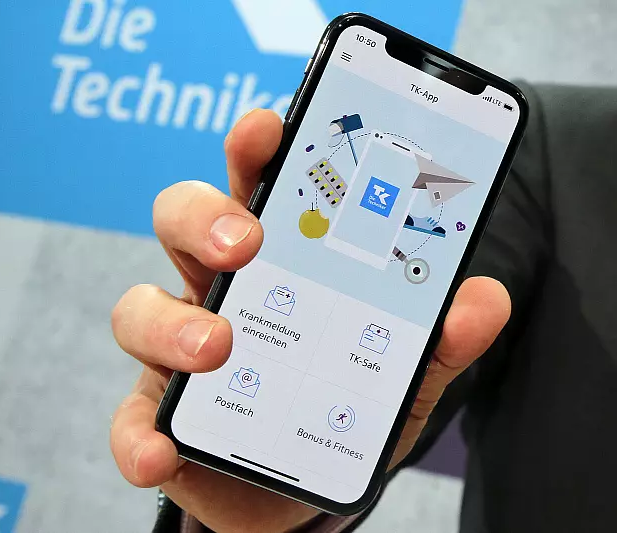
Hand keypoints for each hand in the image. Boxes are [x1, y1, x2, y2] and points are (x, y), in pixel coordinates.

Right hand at [110, 109, 510, 531]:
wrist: (309, 488)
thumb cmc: (345, 408)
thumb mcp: (405, 371)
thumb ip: (440, 337)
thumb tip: (486, 297)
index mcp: (276, 261)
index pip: (257, 184)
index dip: (255, 147)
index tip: (269, 126)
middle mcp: (219, 292)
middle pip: (184, 222)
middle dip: (205, 215)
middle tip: (246, 241)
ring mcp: (179, 352)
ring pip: (140, 309)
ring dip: (174, 324)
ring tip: (219, 348)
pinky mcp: (159, 419)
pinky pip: (130, 421)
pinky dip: (140, 436)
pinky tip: (164, 451)